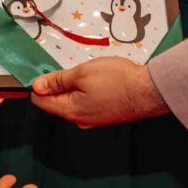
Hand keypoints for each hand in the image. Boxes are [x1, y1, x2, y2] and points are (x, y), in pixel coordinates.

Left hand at [31, 57, 168, 127]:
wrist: (149, 91)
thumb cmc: (119, 81)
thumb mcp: (82, 73)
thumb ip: (57, 80)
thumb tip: (38, 86)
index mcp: (69, 110)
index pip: (41, 101)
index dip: (39, 85)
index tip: (44, 71)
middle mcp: (79, 119)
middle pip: (56, 101)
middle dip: (58, 84)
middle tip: (72, 68)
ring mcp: (92, 119)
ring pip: (72, 101)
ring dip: (74, 86)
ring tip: (89, 73)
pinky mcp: (103, 115)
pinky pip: (86, 102)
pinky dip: (87, 90)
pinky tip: (98, 80)